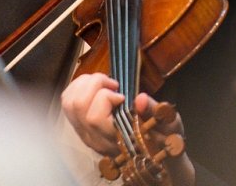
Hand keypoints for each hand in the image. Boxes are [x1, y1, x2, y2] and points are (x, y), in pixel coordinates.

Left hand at [60, 74, 194, 184]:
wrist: (154, 152)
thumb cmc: (162, 136)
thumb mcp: (168, 124)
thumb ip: (154, 111)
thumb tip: (140, 99)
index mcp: (116, 140)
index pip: (94, 118)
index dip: (105, 98)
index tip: (122, 96)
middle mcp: (95, 139)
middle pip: (77, 106)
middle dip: (94, 84)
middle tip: (113, 85)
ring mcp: (84, 133)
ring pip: (69, 103)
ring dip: (84, 84)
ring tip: (104, 83)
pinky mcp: (80, 125)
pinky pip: (67, 102)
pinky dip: (77, 87)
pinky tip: (94, 86)